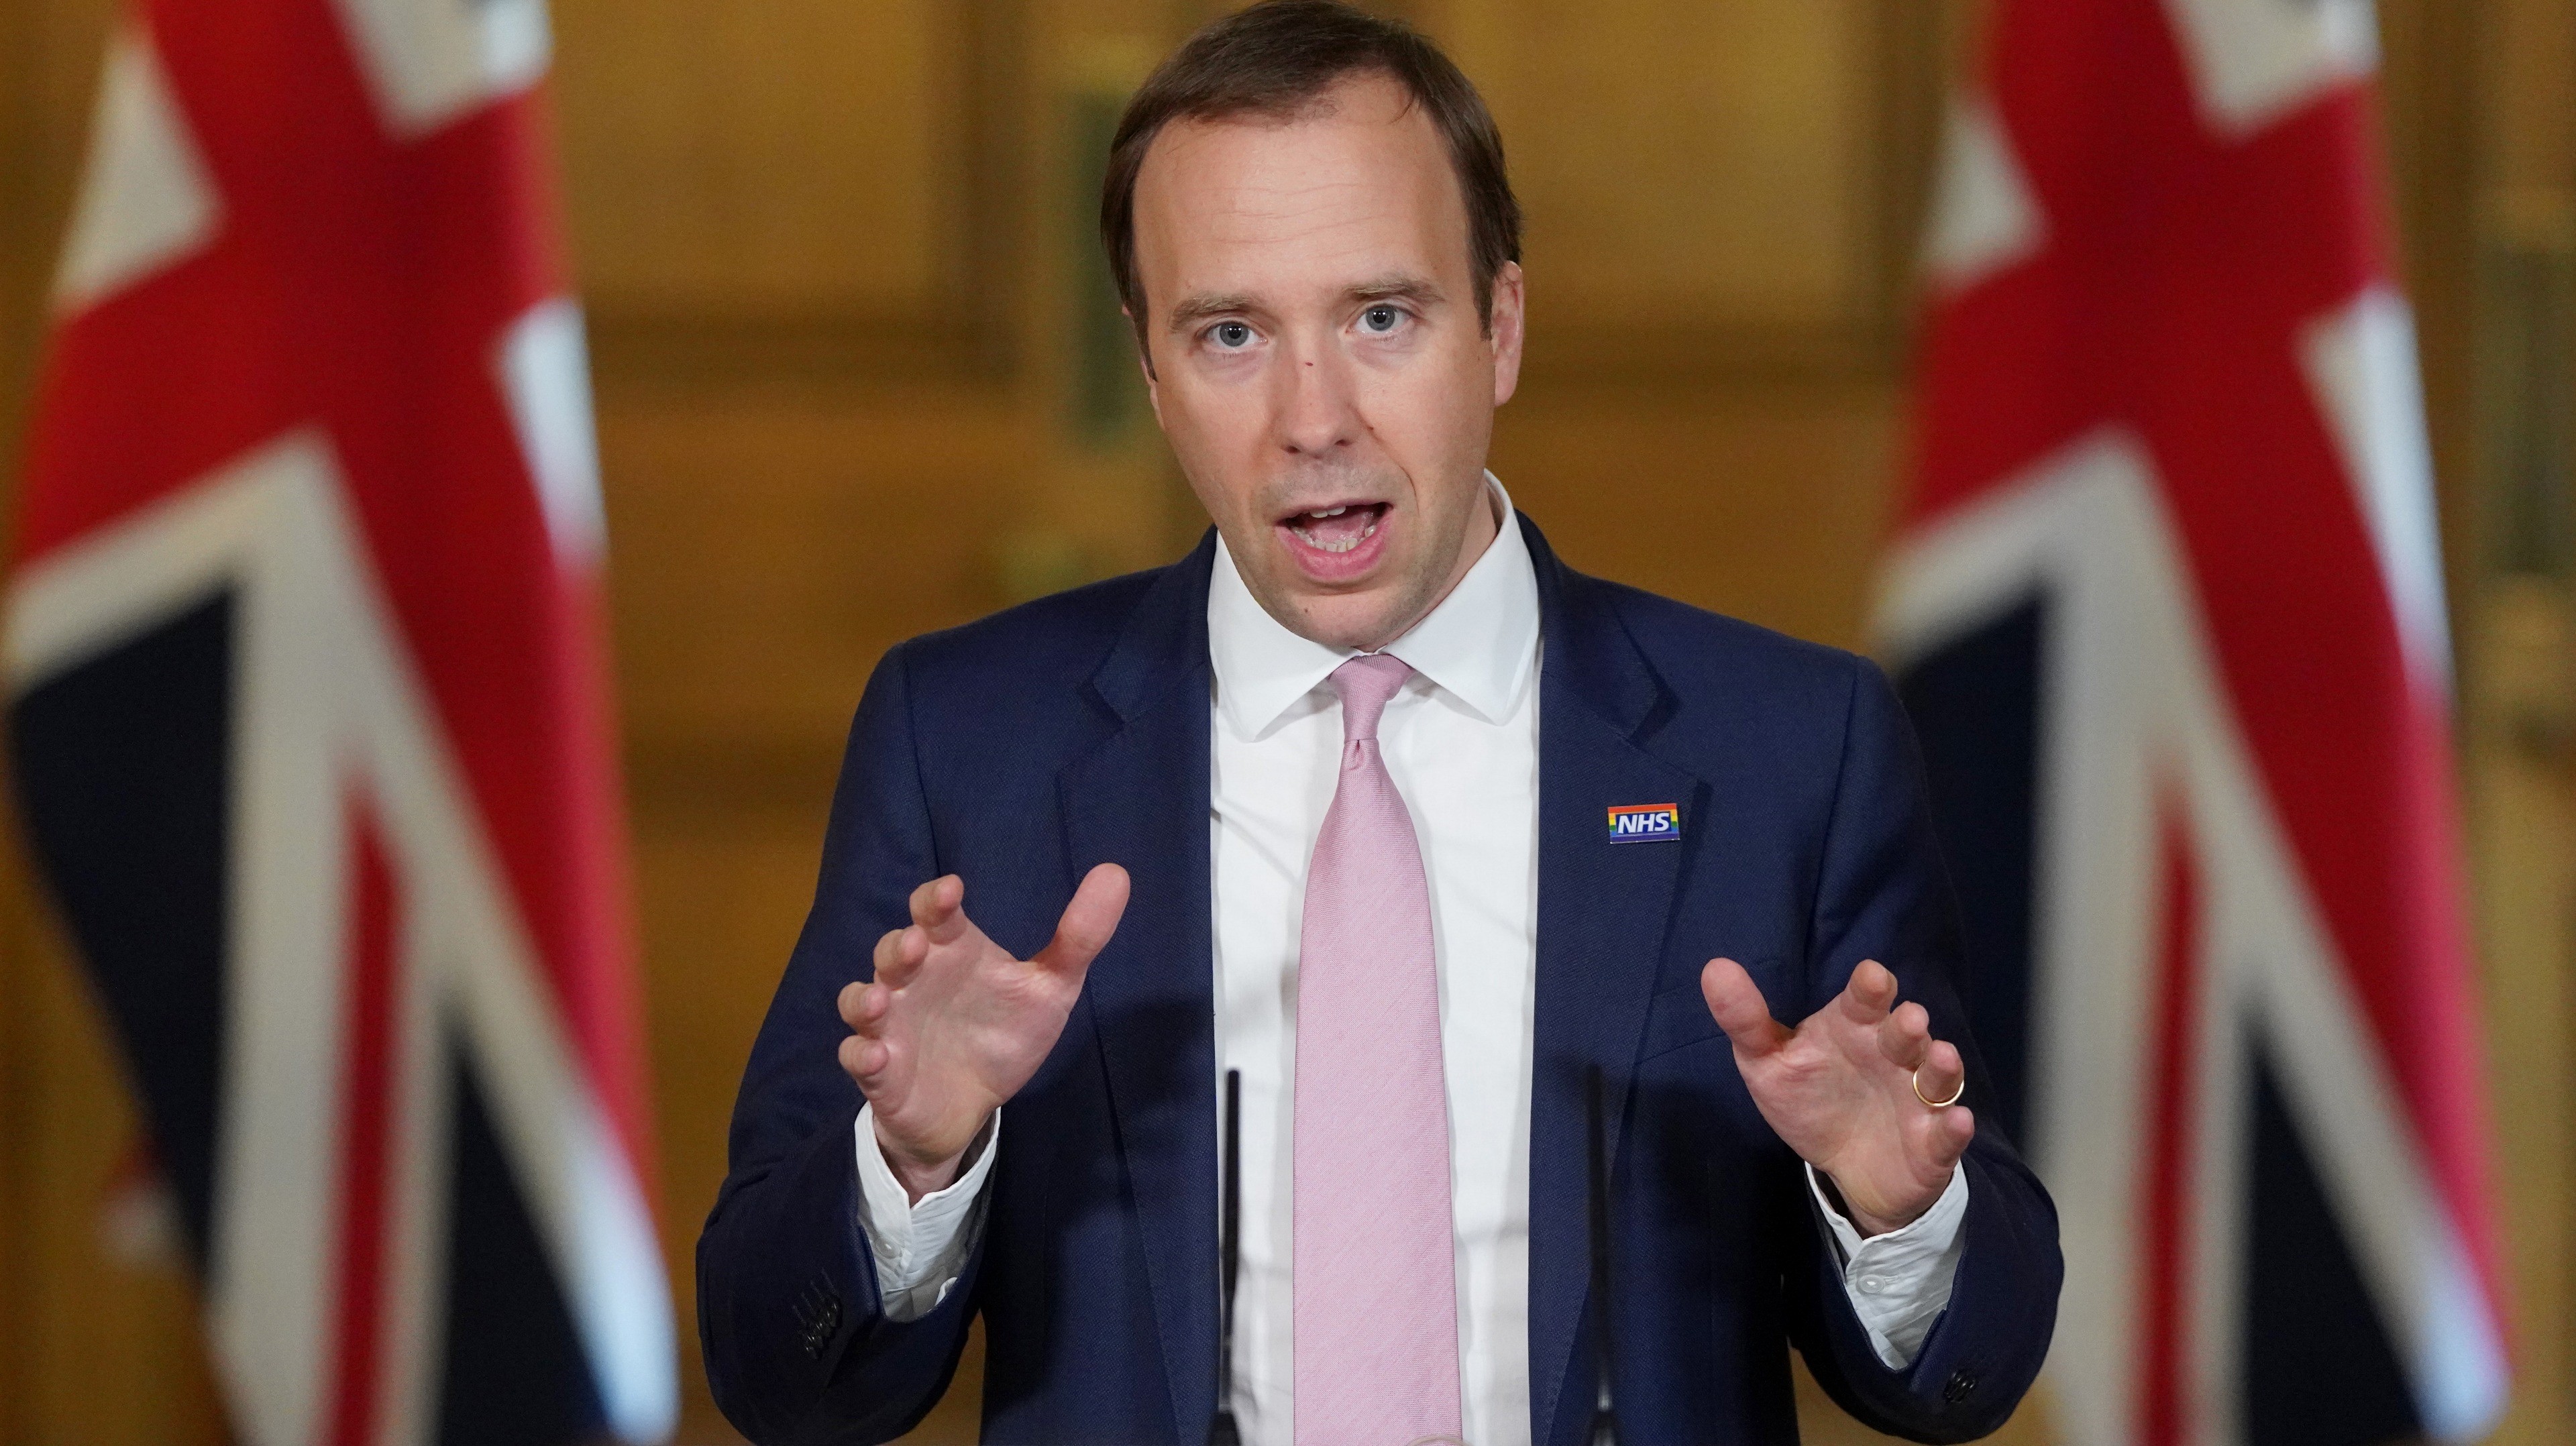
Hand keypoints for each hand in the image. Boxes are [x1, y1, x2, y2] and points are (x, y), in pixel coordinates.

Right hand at [839, 865, 1129, 1200]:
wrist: (971, 1105)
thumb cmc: (1002, 1033)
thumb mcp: (1049, 989)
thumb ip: (1078, 938)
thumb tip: (1117, 873)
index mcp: (952, 952)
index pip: (936, 913)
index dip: (937, 899)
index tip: (953, 891)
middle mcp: (914, 980)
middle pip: (894, 951)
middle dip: (899, 946)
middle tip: (917, 946)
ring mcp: (891, 1025)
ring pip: (862, 999)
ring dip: (867, 997)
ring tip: (883, 999)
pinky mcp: (880, 1070)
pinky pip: (858, 1058)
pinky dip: (862, 1055)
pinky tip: (876, 1055)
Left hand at [1701, 957, 1972, 1235]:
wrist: (1846, 1165)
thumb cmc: (1811, 1098)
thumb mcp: (1769, 1062)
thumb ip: (1746, 1021)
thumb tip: (1714, 967)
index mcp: (1854, 1028)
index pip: (1864, 1000)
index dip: (1870, 988)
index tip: (1871, 976)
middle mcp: (1893, 1055)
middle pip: (1904, 1034)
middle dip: (1908, 1026)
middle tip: (1908, 1019)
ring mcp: (1917, 1098)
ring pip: (1936, 1077)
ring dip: (1941, 1067)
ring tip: (1939, 1056)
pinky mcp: (1933, 1142)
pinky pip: (1947, 1134)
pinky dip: (1954, 1128)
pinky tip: (1956, 1122)